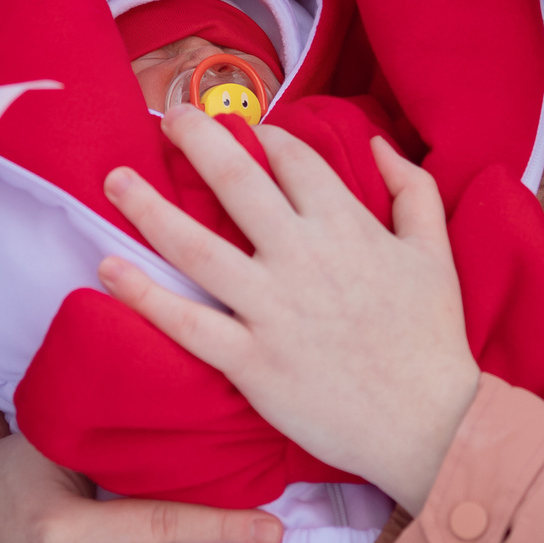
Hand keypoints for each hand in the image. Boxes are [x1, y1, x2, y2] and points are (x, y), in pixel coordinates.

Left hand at [99, 110, 482, 514]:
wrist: (429, 426)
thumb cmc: (432, 338)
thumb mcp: (436, 251)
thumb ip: (413, 189)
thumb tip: (377, 143)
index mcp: (346, 225)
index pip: (292, 159)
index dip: (263, 135)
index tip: (242, 127)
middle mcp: (301, 256)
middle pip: (235, 180)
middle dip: (196, 139)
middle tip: (167, 116)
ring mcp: (271, 309)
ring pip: (196, 246)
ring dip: (148, 208)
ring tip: (113, 179)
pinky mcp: (250, 361)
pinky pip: (187, 323)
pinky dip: (144, 296)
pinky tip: (108, 269)